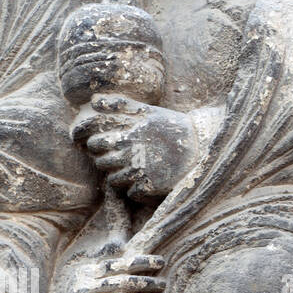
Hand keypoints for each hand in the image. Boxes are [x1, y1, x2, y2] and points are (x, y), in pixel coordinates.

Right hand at [68, 253, 164, 292]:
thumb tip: (137, 249)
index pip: (116, 263)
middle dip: (145, 282)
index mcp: (85, 273)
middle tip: (163, 284)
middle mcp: (80, 286)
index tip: (161, 262)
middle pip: (119, 281)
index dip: (140, 262)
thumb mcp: (95, 284)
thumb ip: (112, 272)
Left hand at [72, 94, 197, 201]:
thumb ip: (120, 105)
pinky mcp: (148, 186)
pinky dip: (133, 188)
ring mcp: (139, 169)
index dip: (92, 142)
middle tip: (119, 156)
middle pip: (99, 160)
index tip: (97, 142)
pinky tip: (144, 180)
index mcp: (128, 132)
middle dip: (104, 158)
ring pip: (111, 178)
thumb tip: (93, 100)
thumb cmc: (170, 128)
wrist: (201, 149)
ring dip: (118, 174)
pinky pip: (127, 192)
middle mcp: (130, 150)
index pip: (93, 140)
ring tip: (133, 167)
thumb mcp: (148, 111)